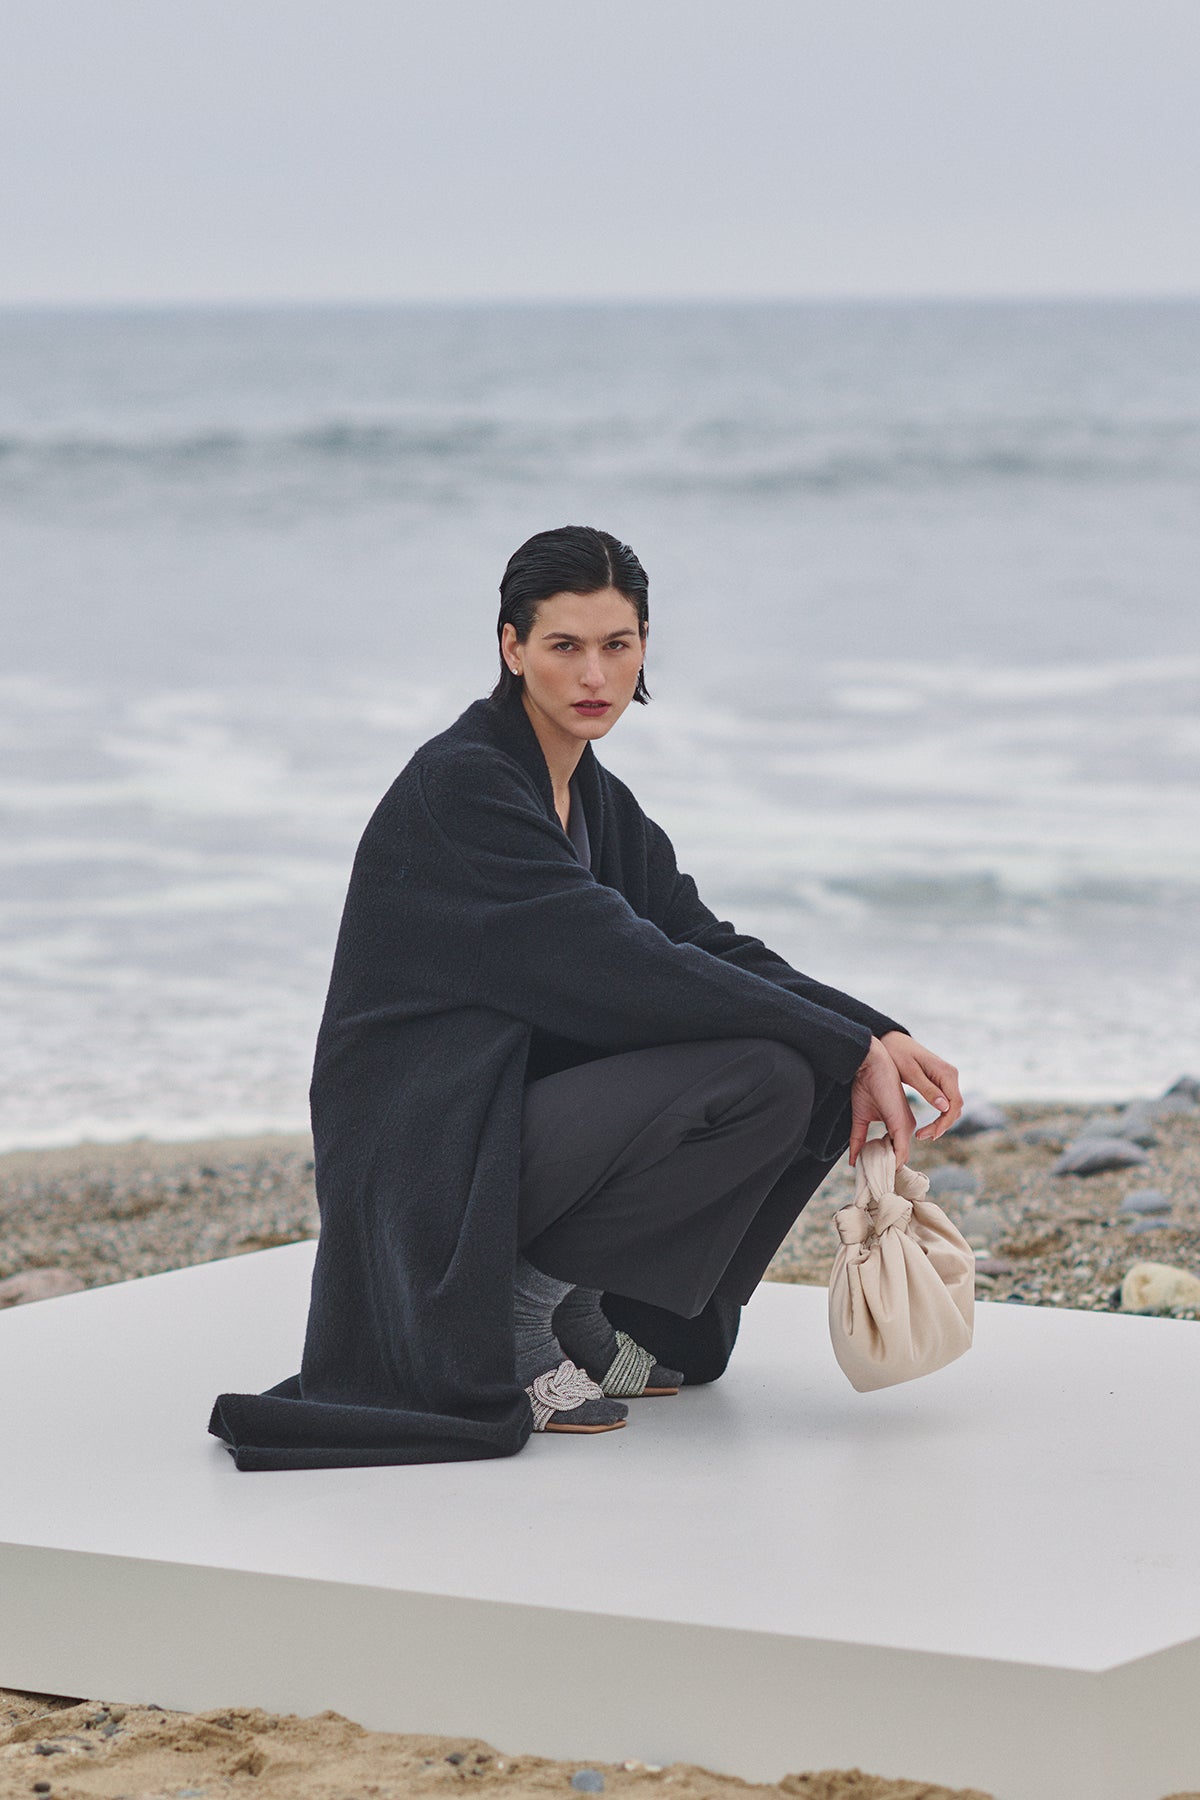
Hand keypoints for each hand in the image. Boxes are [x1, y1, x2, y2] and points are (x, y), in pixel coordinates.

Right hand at [848, 1037, 917, 1167]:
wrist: (870, 1065)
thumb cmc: (866, 1086)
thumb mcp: (860, 1118)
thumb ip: (858, 1139)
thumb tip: (851, 1160)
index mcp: (899, 1125)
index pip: (894, 1152)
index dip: (882, 1164)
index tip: (869, 1174)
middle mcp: (906, 1127)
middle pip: (897, 1158)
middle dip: (884, 1170)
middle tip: (869, 1180)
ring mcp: (906, 1127)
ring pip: (899, 1157)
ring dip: (886, 1168)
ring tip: (871, 1178)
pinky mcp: (901, 1125)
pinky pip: (900, 1151)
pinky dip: (891, 1163)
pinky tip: (879, 1170)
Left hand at [879, 1031, 962, 1144]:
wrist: (891, 1040)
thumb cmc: (897, 1054)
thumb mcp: (910, 1072)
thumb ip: (927, 1089)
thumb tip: (945, 1107)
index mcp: (946, 1073)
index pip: (955, 1104)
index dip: (945, 1122)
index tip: (930, 1134)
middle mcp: (951, 1075)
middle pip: (955, 1107)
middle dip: (942, 1125)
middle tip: (923, 1137)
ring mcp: (947, 1078)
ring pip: (952, 1107)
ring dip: (941, 1122)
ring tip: (923, 1134)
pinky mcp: (940, 1081)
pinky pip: (945, 1102)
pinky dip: (939, 1115)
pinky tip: (927, 1125)